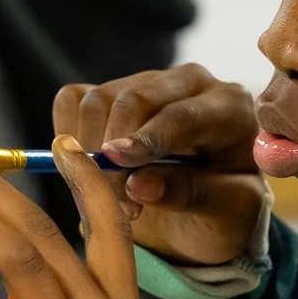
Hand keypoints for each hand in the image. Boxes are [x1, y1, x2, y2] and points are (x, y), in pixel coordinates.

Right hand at [53, 67, 265, 266]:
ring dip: (90, 152)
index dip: (145, 138)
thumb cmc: (225, 211)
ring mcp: (147, 83)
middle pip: (132, 98)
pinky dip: (68, 134)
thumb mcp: (224, 215)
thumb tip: (137, 185)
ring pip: (97, 100)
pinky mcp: (113, 93)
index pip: (181, 115)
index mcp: (228, 107)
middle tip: (116, 203)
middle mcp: (189, 83)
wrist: (207, 213)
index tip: (114, 161)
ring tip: (113, 198)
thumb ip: (188, 196)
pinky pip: (73, 99)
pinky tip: (90, 169)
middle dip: (112, 151)